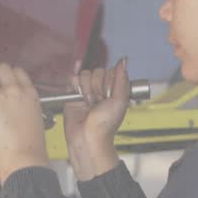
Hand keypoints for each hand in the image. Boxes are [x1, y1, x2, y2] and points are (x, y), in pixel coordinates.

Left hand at [0, 63, 50, 182]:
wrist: (25, 157)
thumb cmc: (32, 146)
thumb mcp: (35, 120)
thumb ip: (24, 109)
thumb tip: (13, 112)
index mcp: (31, 95)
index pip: (19, 73)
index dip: (9, 76)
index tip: (3, 83)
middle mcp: (16, 91)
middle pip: (2, 68)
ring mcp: (0, 97)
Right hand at [63, 57, 129, 180]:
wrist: (88, 137)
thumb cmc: (106, 124)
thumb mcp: (120, 101)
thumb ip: (121, 78)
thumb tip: (123, 60)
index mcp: (114, 90)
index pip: (110, 71)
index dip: (108, 82)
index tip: (109, 95)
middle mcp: (101, 89)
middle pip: (97, 71)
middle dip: (97, 87)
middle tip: (98, 102)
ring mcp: (87, 91)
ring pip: (85, 74)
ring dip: (87, 89)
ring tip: (89, 103)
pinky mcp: (73, 94)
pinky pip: (73, 79)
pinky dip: (75, 86)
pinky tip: (79, 98)